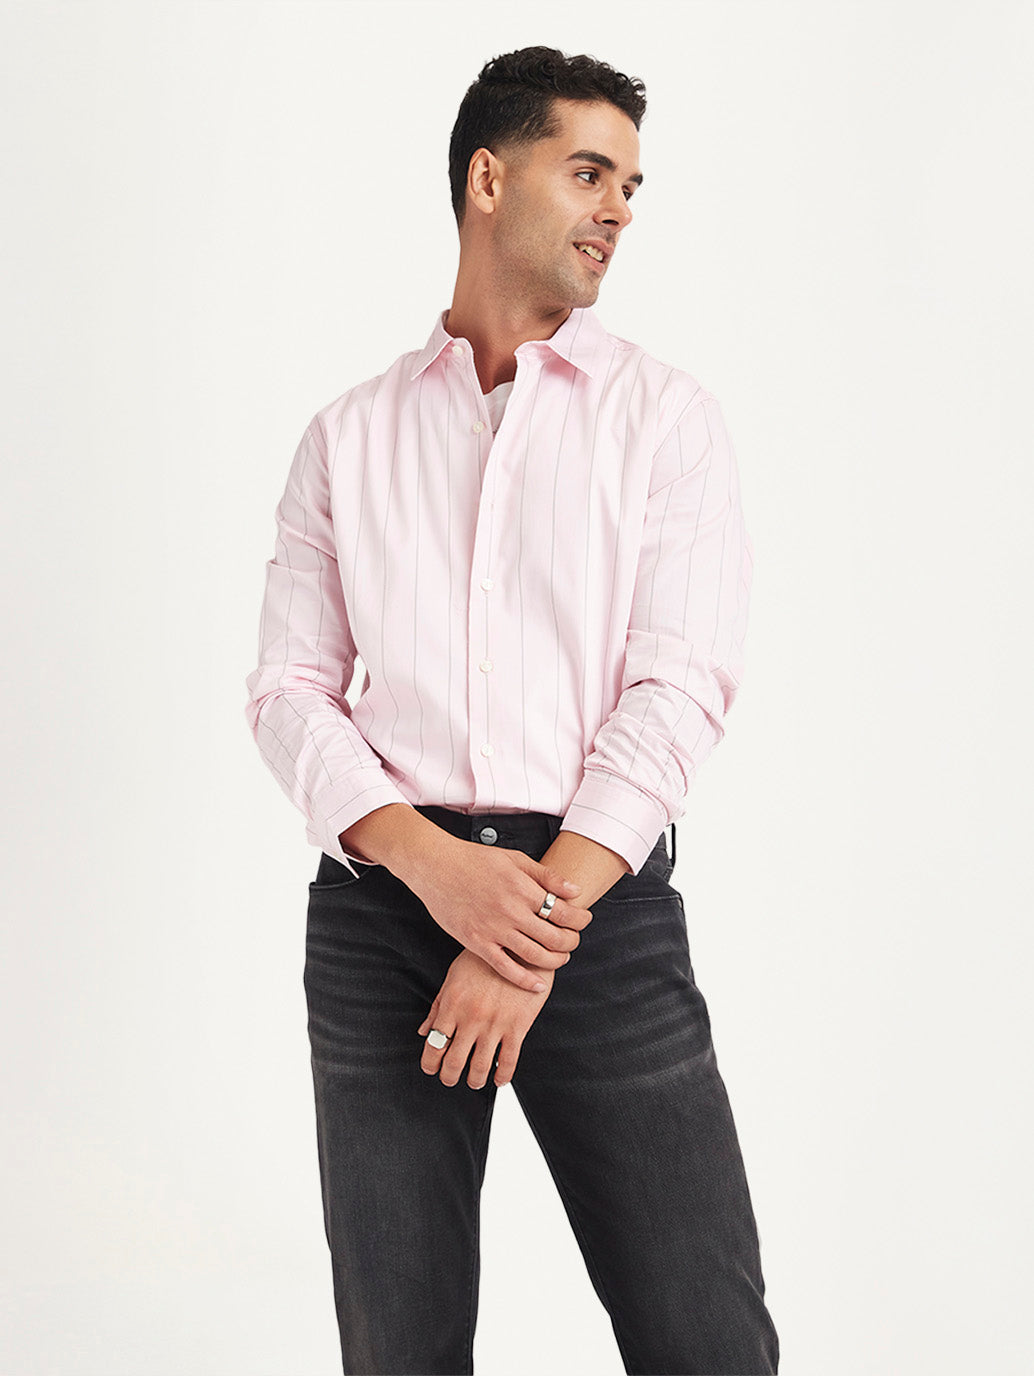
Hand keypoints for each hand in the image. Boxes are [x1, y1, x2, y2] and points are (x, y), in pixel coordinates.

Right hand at [402, 836, 592, 992]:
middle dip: (571, 942)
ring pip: (535, 956)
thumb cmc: (474, 859)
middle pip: (555, 938)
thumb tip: (575, 890)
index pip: (565, 913)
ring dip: (555, 961)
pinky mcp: (476, 943)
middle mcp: (511, 912)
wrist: (435, 866)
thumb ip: (546, 876)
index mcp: (523, 889)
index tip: (584, 920)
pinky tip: (537, 984)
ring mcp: (493, 930)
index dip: (581, 920)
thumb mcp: (515, 859)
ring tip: (560, 957)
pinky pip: (506, 968)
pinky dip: (525, 980)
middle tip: (573, 939)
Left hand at [416, 948, 556, 1088]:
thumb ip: (438, 1005)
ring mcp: (494, 1024)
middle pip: (454, 1061)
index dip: (430, 1063)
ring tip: (474, 1082)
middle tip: (449, 1079)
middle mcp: (471, 1018)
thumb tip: (423, 1031)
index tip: (431, 1068)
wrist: (521, 949)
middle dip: (449, 1077)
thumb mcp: (455, 975)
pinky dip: (502, 1076)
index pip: (434, 1044)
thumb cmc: (485, 959)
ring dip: (474, 1081)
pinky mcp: (517, 1027)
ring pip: (480, 1067)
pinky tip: (499, 1079)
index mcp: (452, 1004)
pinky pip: (508, 1061)